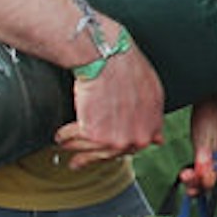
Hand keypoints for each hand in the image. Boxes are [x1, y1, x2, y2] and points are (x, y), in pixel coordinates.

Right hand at [52, 35, 171, 165]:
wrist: (107, 57)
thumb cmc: (128, 66)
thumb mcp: (152, 91)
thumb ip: (153, 117)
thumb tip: (157, 139)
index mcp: (151, 126)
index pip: (134, 146)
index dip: (117, 147)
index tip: (107, 148)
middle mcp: (136, 137)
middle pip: (111, 153)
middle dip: (93, 155)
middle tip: (80, 159)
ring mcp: (115, 139)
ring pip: (91, 150)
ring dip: (75, 148)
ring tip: (65, 146)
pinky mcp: (93, 134)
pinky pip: (74, 138)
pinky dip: (64, 136)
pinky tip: (60, 136)